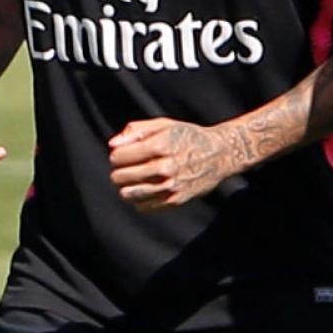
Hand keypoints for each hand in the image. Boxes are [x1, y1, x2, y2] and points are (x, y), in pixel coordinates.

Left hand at [107, 117, 245, 212]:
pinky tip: (145, 191)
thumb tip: (112, 145)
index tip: (122, 156)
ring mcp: (172, 185)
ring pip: (130, 194)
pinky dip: (139, 201)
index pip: (120, 156)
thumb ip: (136, 131)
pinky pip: (144, 206)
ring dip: (125, 189)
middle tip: (123, 170)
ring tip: (130, 183)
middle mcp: (167, 165)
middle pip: (122, 176)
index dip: (116, 156)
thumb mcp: (164, 125)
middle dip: (117, 173)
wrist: (220, 154)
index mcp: (161, 144)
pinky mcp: (177, 199)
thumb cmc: (188, 137)